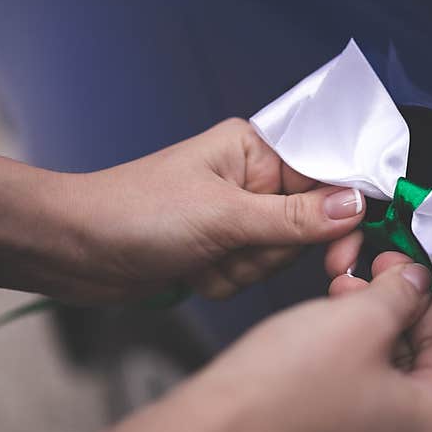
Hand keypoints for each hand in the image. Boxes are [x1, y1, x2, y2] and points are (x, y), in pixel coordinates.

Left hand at [61, 118, 364, 301]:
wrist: (76, 249)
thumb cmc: (136, 212)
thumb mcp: (224, 215)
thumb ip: (295, 217)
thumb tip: (356, 206)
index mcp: (255, 150)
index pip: (326, 177)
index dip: (340, 216)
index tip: (343, 251)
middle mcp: (250, 180)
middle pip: (309, 226)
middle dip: (270, 250)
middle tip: (235, 246)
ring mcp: (235, 217)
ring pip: (280, 257)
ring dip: (243, 269)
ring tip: (203, 256)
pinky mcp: (220, 249)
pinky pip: (251, 276)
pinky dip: (225, 282)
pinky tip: (193, 271)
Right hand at [173, 251, 431, 431]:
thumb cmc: (279, 398)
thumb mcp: (358, 319)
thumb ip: (402, 293)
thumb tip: (413, 282)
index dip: (425, 292)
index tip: (403, 267)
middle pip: (420, 362)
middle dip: (392, 310)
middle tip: (368, 278)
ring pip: (386, 379)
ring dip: (366, 331)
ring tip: (336, 299)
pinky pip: (357, 401)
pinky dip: (346, 363)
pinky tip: (321, 334)